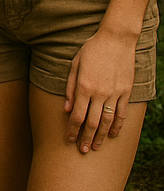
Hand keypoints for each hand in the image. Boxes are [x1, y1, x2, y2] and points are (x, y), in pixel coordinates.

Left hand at [64, 28, 136, 152]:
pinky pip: (121, 114)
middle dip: (85, 138)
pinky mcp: (125, 93)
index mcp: (84, 86)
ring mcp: (114, 94)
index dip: (72, 129)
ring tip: (95, 146)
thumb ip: (69, 87)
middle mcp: (99, 93)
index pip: (77, 114)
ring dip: (100, 136)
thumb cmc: (91, 51)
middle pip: (91, 122)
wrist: (115, 41)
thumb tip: (65, 109)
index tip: (69, 139)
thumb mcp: (75, 65)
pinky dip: (117, 126)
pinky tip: (112, 135)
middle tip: (82, 150)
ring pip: (107, 121)